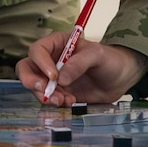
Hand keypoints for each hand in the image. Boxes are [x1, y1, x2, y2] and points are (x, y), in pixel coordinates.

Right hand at [17, 36, 147, 104]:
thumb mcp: (98, 55)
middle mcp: (50, 60)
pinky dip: (56, 102)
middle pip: (26, 69)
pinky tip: (71, 101)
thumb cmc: (110, 59)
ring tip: (65, 100)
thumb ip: (79, 63)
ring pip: (35, 86)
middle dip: (32, 82)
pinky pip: (48, 98)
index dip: (41, 63)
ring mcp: (53, 78)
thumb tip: (61, 79)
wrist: (121, 78)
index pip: (37, 50)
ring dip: (46, 96)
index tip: (54, 76)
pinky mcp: (59, 92)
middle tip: (46, 92)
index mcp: (57, 44)